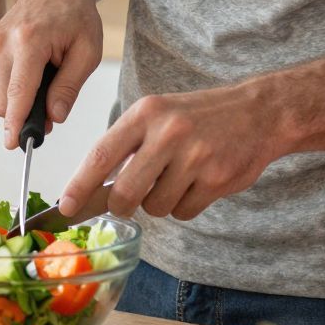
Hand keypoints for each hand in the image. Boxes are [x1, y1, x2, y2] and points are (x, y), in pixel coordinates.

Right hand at [0, 0, 103, 148]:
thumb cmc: (76, 16)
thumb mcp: (88, 51)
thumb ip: (69, 87)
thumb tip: (53, 118)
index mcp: (29, 41)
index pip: (18, 93)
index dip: (16, 123)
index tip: (13, 145)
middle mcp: (1, 42)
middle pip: (3, 101)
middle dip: (24, 114)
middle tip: (51, 107)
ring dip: (18, 100)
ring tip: (43, 76)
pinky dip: (10, 86)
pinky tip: (28, 68)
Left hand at [56, 81, 282, 221]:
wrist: (259, 112)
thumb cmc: (199, 117)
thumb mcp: (158, 115)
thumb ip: (127, 146)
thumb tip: (89, 190)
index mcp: (146, 113)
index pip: (101, 155)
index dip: (79, 186)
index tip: (65, 208)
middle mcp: (168, 133)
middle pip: (125, 192)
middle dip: (122, 206)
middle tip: (128, 202)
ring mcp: (194, 157)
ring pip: (156, 206)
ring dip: (161, 202)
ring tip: (178, 178)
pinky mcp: (217, 179)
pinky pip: (184, 212)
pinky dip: (186, 205)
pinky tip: (199, 183)